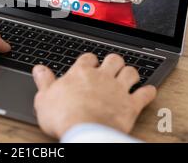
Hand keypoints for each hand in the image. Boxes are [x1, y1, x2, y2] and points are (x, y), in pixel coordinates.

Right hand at [32, 53, 156, 138]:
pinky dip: (148, 92)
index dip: (89, 60)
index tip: (89, 63)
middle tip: (113, 65)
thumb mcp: (44, 97)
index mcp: (80, 73)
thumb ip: (44, 81)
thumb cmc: (64, 115)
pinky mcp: (131, 105)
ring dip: (131, 73)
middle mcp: (101, 77)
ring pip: (130, 72)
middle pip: (113, 59)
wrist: (85, 130)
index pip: (87, 58)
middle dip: (114, 61)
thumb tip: (39, 70)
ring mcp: (118, 89)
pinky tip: (148, 91)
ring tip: (130, 75)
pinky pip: (144, 94)